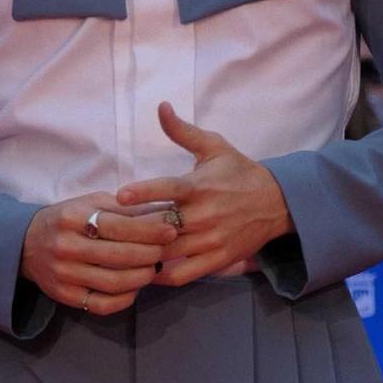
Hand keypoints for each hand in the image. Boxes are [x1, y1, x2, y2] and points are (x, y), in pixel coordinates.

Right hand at [21, 193, 179, 316]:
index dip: (150, 231)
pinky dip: (124, 299)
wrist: (26, 243)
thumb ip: (123, 209)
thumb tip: (161, 215)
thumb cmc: (68, 219)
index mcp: (74, 217)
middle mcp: (67, 246)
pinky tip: (135, 288)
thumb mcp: (90, 203)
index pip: (120, 226)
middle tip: (165, 252)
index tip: (170, 232)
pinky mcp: (64, 295)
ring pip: (113, 283)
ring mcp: (64, 274)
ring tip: (153, 269)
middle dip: (150, 255)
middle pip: (119, 256)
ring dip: (141, 277)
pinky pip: (101, 304)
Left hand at [116, 101, 292, 287]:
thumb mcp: (214, 147)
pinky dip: (163, 275)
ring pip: (169, 252)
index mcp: (201, 186)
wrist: (277, 203)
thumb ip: (183, 131)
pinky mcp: (218, 260)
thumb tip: (161, 107)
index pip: (169, 189)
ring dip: (143, 252)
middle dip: (133, 229)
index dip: (144, 192)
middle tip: (105, 230)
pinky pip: (185, 274)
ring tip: (117, 251)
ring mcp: (212, 240)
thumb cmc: (239, 172)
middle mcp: (205, 215)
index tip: (120, 196)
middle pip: (162, 226)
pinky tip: (144, 271)